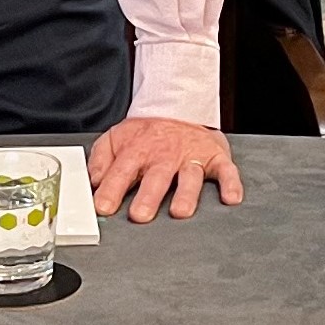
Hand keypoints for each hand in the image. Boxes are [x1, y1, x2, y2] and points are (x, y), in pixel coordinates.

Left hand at [88, 116, 243, 223]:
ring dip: (186, 195)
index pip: (122, 171)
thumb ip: (102, 160)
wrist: (179, 109)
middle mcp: (165, 156)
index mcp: (138, 152)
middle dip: (148, 197)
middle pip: (156, 178)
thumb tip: (93, 181)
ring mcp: (191, 157)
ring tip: (180, 212)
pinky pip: (225, 171)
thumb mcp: (116, 138)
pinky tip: (230, 198)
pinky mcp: (215, 157)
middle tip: (140, 215)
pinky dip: (230, 184)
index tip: (103, 207)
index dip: (112, 190)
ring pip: (189, 177)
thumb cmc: (146, 133)